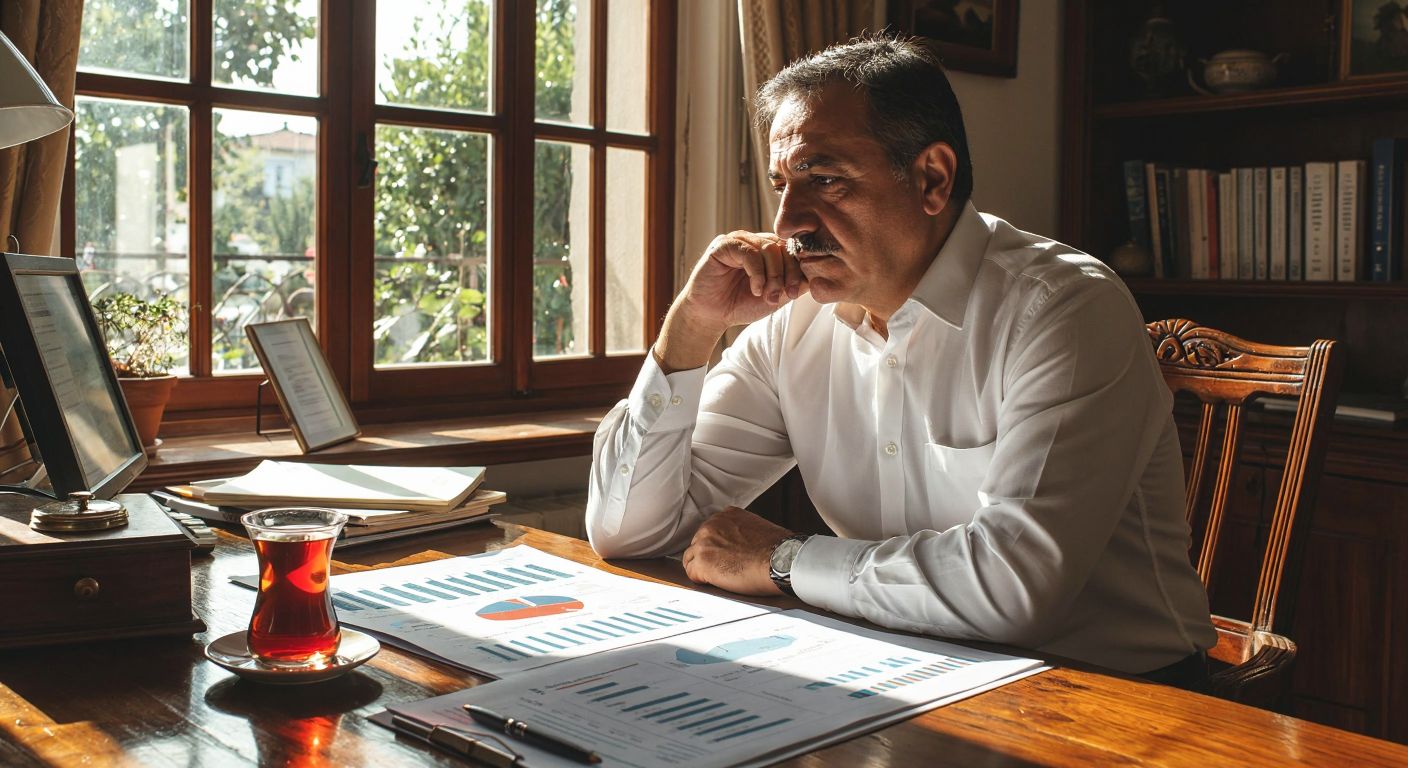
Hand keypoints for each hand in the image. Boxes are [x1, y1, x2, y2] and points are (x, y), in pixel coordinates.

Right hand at [654, 232, 808, 372]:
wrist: (711, 315)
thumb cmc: (741, 304)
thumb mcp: (775, 296)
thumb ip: (794, 284)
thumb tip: (817, 276)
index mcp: (767, 250)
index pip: (791, 250)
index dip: (798, 269)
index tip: (796, 293)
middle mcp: (754, 241)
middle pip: (783, 247)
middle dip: (787, 274)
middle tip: (785, 295)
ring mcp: (739, 240)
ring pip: (768, 248)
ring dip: (773, 275)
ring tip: (767, 295)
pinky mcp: (723, 245)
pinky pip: (749, 252)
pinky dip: (757, 273)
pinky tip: (755, 289)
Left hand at [681, 506, 790, 595]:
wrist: (780, 561)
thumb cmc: (778, 550)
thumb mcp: (759, 527)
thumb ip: (742, 531)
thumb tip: (742, 544)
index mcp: (727, 515)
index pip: (711, 531)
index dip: (716, 546)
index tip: (724, 556)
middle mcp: (712, 525)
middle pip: (698, 543)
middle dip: (708, 556)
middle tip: (722, 569)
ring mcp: (704, 543)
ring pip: (691, 558)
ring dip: (702, 569)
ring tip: (719, 578)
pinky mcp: (702, 563)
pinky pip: (692, 574)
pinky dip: (702, 581)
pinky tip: (716, 583)